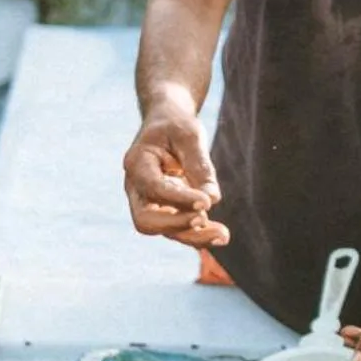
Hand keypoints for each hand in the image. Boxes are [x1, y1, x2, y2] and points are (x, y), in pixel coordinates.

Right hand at [123, 109, 230, 247]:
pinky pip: (177, 228)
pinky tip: (220, 236)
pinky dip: (197, 234)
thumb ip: (200, 166)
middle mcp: (137, 188)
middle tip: (206, 219)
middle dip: (177, 225)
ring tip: (223, 236)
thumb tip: (212, 200)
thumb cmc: (176, 125)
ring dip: (193, 236)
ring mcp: (148, 202)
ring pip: (164, 230)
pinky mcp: (164, 209)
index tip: (207, 202)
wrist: (167, 124)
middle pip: (146, 220)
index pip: (154, 188)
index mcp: (137, 163)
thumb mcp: (190, 135)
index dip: (179, 199)